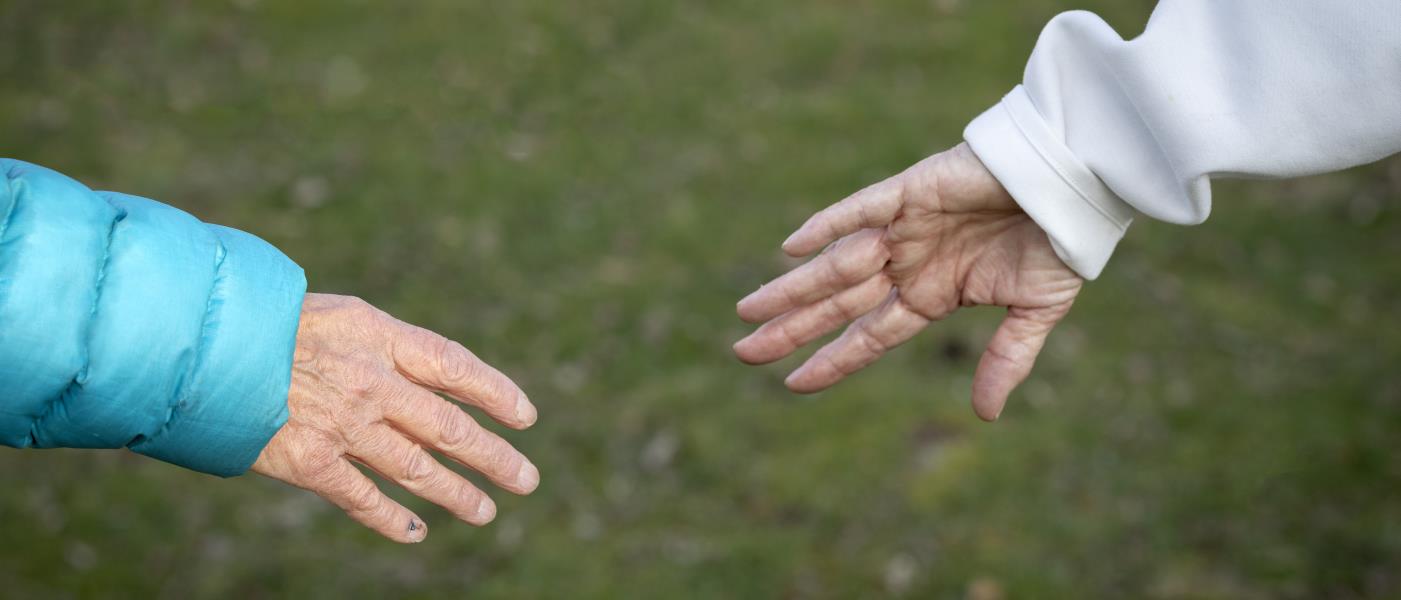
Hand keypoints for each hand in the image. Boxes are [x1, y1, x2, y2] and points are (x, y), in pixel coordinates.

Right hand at [252, 293, 538, 542]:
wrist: (199, 343)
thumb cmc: (270, 323)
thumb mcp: (341, 316)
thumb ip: (388, 349)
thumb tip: (440, 383)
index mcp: (379, 337)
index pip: (455, 366)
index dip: (495, 392)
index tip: (525, 417)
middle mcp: (369, 381)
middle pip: (448, 427)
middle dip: (493, 457)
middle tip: (526, 480)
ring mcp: (341, 424)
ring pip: (416, 468)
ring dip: (456, 493)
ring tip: (486, 511)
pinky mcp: (307, 461)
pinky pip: (362, 497)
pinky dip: (393, 519)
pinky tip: (416, 532)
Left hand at [734, 143, 1081, 419]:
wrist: (1075, 182)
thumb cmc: (1057, 243)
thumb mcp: (1034, 312)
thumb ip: (1007, 359)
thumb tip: (985, 415)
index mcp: (932, 294)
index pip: (868, 336)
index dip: (831, 360)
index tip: (791, 384)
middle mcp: (907, 264)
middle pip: (836, 305)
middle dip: (790, 328)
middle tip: (741, 352)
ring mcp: (903, 229)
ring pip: (836, 265)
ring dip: (793, 288)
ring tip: (747, 311)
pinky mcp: (910, 191)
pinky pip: (860, 209)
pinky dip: (828, 225)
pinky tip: (791, 246)